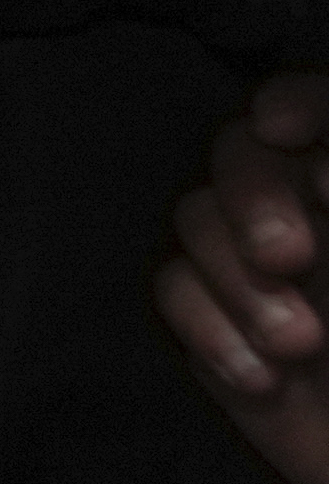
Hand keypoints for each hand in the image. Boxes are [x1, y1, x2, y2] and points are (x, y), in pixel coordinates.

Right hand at [155, 70, 328, 483]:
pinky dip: (209, 329)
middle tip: (290, 256)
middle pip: (240, 152)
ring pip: (195, 218)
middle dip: (253, 194)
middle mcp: (304, 213)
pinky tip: (262, 380)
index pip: (317, 109)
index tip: (285, 131)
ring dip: (238, 280)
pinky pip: (171, 290)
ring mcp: (255, 268)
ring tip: (300, 345)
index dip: (299, 103)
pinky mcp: (216, 323)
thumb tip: (321, 167)